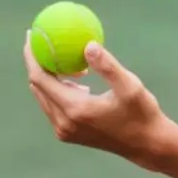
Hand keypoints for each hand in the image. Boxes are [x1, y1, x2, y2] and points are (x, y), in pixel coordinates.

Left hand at [23, 31, 177, 169]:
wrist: (146, 143)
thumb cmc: (141, 112)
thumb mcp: (129, 86)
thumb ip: (107, 66)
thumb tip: (87, 45)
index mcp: (74, 109)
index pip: (41, 79)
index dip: (33, 56)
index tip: (32, 35)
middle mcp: (64, 122)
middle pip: (38, 87)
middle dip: (36, 62)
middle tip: (42, 39)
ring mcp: (65, 130)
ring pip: (45, 97)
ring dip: (50, 75)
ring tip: (66, 56)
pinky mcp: (69, 134)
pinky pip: (54, 106)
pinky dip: (58, 88)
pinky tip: (78, 79)